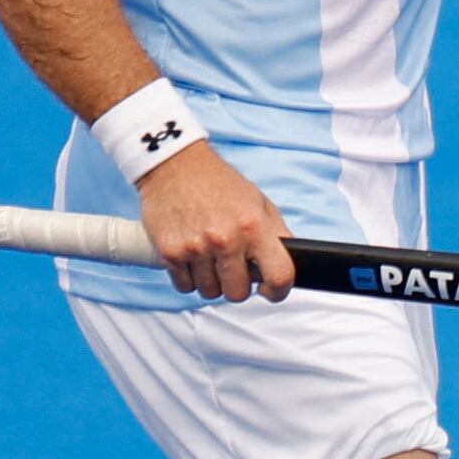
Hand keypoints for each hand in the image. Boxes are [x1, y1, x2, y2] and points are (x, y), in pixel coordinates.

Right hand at [137, 141, 295, 301]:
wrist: (176, 165)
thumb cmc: (219, 183)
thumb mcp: (260, 203)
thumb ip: (276, 235)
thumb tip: (289, 263)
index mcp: (254, 226)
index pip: (279, 275)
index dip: (279, 291)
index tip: (271, 290)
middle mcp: (226, 240)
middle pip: (238, 293)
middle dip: (238, 284)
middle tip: (233, 267)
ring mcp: (196, 248)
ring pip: (210, 292)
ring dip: (212, 281)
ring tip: (210, 258)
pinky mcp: (170, 253)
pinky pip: (184, 286)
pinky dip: (189, 277)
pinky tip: (192, 257)